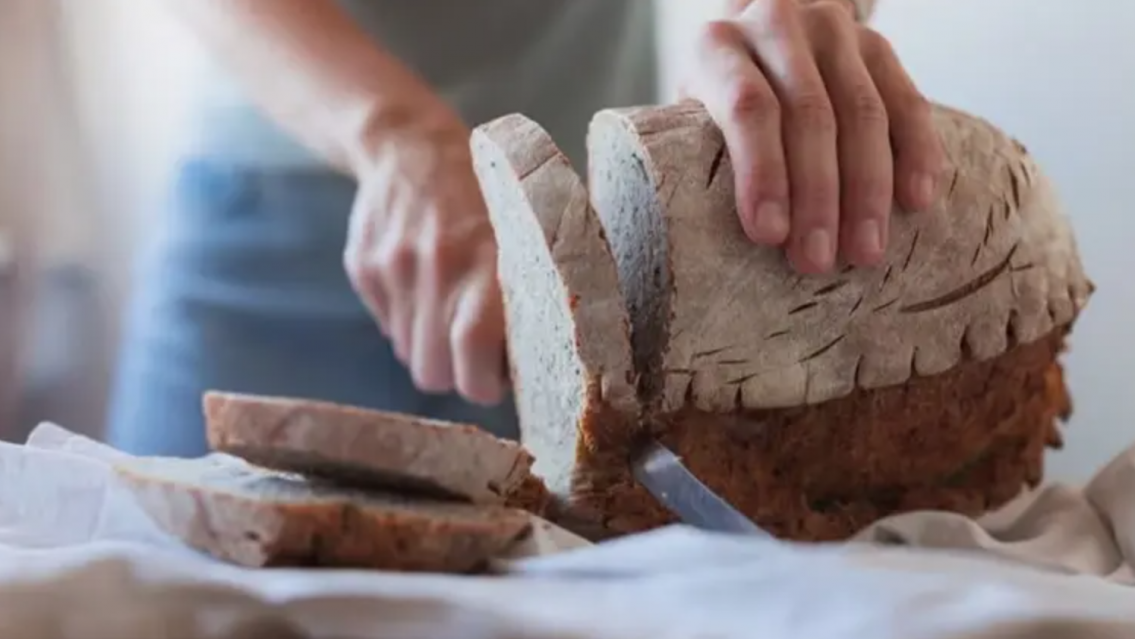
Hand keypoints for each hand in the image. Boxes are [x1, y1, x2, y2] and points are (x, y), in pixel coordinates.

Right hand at [344, 98, 506, 405]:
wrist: (409, 143)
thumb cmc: (485, 193)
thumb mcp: (520, 233)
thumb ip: (520, 295)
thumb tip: (521, 366)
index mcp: (484, 258)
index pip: (473, 356)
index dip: (483, 382)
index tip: (496, 377)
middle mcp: (434, 266)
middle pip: (433, 371)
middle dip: (456, 372)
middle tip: (476, 353)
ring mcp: (391, 267)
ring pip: (410, 354)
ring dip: (432, 346)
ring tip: (451, 309)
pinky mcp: (362, 267)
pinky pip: (387, 326)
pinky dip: (408, 319)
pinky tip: (424, 285)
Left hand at [683, 0, 943, 273]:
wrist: (754, 32)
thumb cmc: (716, 94)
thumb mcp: (691, 114)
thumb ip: (705, 155)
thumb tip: (723, 242)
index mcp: (719, 46)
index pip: (749, 108)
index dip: (762, 173)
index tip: (769, 235)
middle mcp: (778, 26)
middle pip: (810, 115)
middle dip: (817, 196)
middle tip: (818, 260)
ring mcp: (833, 31)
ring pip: (862, 112)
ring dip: (867, 190)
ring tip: (865, 250)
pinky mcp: (877, 44)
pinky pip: (906, 101)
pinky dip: (916, 153)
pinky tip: (917, 199)